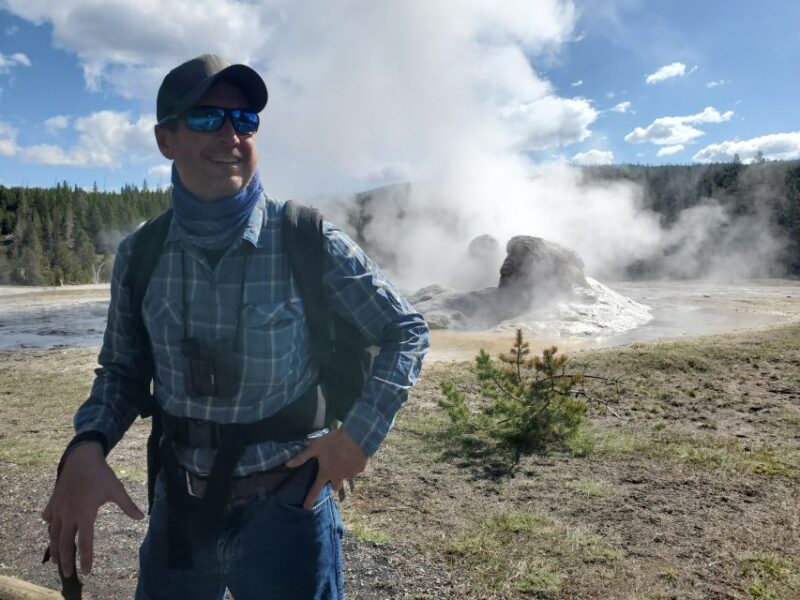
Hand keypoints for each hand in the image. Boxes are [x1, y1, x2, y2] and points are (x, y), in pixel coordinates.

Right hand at [41, 442, 143, 576]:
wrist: (81, 458)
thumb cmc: (100, 474)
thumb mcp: (116, 489)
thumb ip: (128, 505)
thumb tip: (141, 517)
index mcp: (85, 514)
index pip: (85, 542)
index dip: (86, 558)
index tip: (87, 571)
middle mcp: (69, 514)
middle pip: (64, 543)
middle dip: (65, 561)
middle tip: (68, 574)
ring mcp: (59, 508)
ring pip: (53, 534)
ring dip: (54, 549)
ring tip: (56, 561)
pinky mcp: (53, 501)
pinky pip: (48, 518)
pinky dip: (49, 526)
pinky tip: (51, 530)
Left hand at [285, 429, 367, 508]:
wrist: (356, 438)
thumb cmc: (333, 442)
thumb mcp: (315, 447)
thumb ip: (302, 457)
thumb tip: (287, 465)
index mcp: (326, 473)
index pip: (315, 490)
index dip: (310, 500)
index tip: (306, 508)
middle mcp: (338, 477)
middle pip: (335, 487)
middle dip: (333, 483)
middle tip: (332, 474)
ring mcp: (350, 474)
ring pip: (345, 478)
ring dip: (343, 473)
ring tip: (343, 461)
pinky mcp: (359, 469)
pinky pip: (355, 470)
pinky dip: (352, 466)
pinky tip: (352, 457)